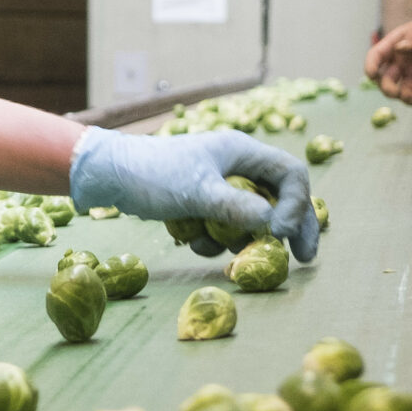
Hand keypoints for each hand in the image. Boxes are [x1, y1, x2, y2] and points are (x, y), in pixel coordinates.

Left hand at [68, 127, 320, 261]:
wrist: (108, 176)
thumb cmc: (151, 175)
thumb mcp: (197, 193)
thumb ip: (237, 209)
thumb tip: (275, 226)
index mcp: (242, 151)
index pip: (290, 174)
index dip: (296, 204)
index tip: (283, 233)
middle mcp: (237, 165)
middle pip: (280, 198)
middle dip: (290, 228)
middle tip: (303, 259)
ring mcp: (220, 185)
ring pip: (250, 218)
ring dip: (237, 239)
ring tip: (215, 246)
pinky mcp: (202, 203)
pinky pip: (223, 227)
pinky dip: (210, 239)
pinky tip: (188, 239)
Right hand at [367, 2, 411, 106]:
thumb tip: (399, 49)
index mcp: (398, 43)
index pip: (376, 57)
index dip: (370, 66)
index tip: (371, 75)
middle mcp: (405, 61)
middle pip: (386, 80)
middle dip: (388, 89)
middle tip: (397, 92)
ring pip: (404, 93)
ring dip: (407, 99)